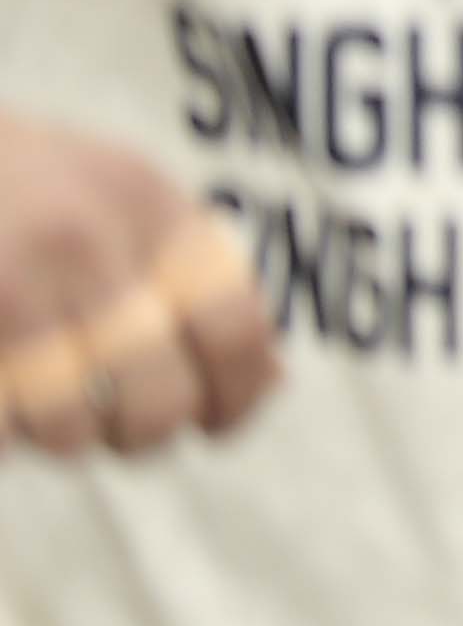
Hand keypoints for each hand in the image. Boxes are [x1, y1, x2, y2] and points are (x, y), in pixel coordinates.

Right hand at [1, 117, 276, 460]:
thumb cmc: (37, 187)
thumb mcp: (129, 198)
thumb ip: (199, 278)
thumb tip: (273, 379)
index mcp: (153, 211)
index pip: (235, 328)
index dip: (238, 396)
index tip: (218, 422)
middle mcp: (92, 246)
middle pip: (159, 397)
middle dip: (146, 435)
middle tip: (124, 431)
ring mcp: (16, 285)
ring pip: (71, 425)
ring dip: (66, 439)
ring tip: (49, 411)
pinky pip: (1, 427)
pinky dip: (6, 436)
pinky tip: (6, 403)